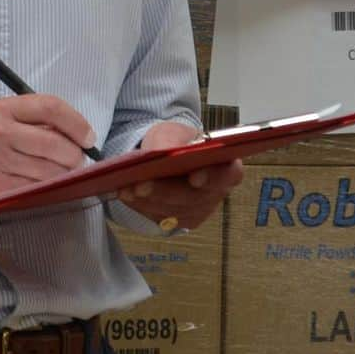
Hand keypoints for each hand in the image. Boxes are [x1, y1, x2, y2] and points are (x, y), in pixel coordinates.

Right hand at [0, 93, 95, 210]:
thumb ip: (32, 121)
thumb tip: (75, 133)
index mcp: (4, 108)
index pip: (51, 107)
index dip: (77, 123)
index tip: (89, 137)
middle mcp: (0, 131)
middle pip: (55, 143)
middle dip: (75, 156)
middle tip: (78, 161)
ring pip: (49, 170)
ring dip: (64, 175)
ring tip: (63, 174)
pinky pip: (35, 188)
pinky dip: (48, 189)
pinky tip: (46, 185)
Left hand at [117, 121, 244, 231]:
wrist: (169, 157)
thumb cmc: (177, 142)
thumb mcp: (173, 132)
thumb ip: (172, 141)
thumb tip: (165, 152)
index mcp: (226, 165)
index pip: (228, 174)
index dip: (212, 177)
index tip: (194, 177)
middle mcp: (216, 192)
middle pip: (193, 197)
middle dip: (164, 191)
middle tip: (141, 185)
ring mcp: (199, 210)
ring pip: (173, 210)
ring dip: (148, 200)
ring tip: (126, 188)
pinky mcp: (180, 221)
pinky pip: (159, 216)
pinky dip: (141, 205)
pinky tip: (126, 194)